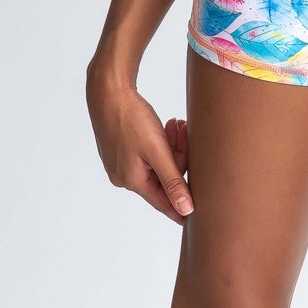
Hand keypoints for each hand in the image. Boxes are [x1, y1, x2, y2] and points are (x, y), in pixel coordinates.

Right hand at [86, 64, 193, 222]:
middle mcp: (125, 176)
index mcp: (133, 181)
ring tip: (177, 126)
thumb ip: (173, 181)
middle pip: (164, 177)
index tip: (199, 215)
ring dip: (172, 147)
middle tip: (186, 134)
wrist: (108, 91)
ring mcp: (121, 162)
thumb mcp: (157, 151)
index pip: (164, 203)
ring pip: (158, 162)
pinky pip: (149, 153)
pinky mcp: (122, 149)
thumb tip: (186, 209)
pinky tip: (168, 127)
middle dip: (179, 158)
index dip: (182, 207)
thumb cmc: (130, 119)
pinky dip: (161, 142)